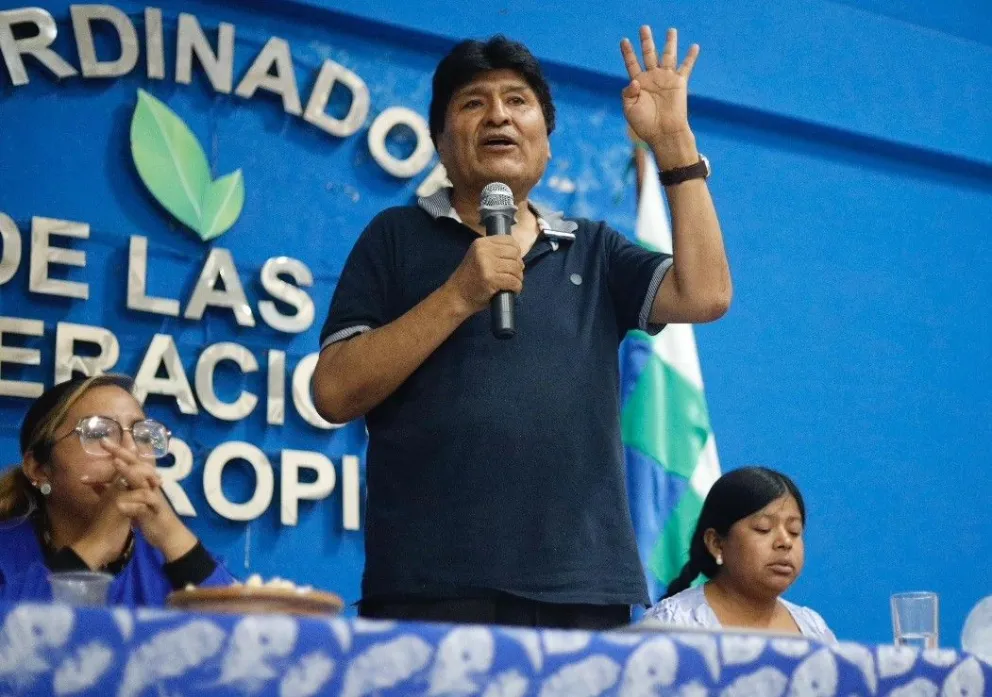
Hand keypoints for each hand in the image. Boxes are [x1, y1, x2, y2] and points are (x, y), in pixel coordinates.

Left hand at [83, 441, 196, 561]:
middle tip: (104, 442)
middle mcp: (149, 485)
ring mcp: (153, 498)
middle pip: (137, 464)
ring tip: (116, 464)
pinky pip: (144, 508)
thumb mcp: (131, 500)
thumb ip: (115, 490)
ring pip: (142, 482)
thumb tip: (96, 482)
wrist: (168, 534)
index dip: (119, 449)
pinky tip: (120, 506)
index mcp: (144, 481)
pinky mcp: (154, 513)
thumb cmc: (149, 515)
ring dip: (129, 472)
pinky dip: (132, 506)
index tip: (103, 439)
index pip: (131, 461)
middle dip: (121, 452)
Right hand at [444, 236, 523, 313]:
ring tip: (512, 283)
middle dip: (518, 266)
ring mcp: (486, 265)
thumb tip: (519, 254)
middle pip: (514, 253)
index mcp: (481, 243)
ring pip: (515, 268)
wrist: (456, 296)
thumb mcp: (479, 257)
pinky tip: (512, 290)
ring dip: (518, 278)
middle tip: (513, 275)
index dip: (516, 252)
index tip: (513, 262)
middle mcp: (483, 251)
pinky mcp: (490, 279)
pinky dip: (516, 287)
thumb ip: (495, 251)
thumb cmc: (470, 278)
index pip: (509, 240)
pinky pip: (513, 281)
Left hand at [620, 27, 699, 155]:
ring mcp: (666, 79)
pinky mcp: (679, 83)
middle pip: (649, 54)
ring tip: (671, 30)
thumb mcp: (629, 109)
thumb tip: (634, 80)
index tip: (624, 40)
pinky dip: (690, 57)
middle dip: (646, 41)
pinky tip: (694, 46)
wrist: (663, 133)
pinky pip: (686, 67)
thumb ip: (627, 93)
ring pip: (668, 56)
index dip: (628, 52)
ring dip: (670, 43)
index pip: (632, 63)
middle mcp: (652, 78)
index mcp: (638, 84)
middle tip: (644, 27)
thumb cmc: (644, 125)